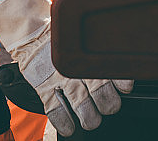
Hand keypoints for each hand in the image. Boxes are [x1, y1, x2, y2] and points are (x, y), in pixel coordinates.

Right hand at [0, 0, 132, 135]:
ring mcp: (59, 79)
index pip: (109, 69)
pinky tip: (70, 128)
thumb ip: (100, 38)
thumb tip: (122, 36)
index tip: (126, 87)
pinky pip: (54, 109)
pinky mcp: (44, 88)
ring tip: (92, 121)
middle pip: (99, 91)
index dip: (121, 81)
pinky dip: (63, 121)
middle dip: (108, 104)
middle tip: (109, 107)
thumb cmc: (60, 31)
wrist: (31, 30)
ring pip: (80, 104)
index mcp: (86, 52)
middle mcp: (75, 67)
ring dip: (89, 116)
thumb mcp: (81, 31)